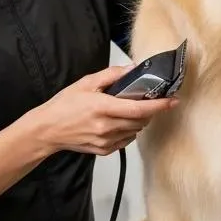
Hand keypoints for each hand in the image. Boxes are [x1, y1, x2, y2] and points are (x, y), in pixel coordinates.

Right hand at [29, 65, 178, 156]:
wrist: (47, 130)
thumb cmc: (63, 106)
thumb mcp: (85, 83)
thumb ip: (111, 75)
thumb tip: (131, 69)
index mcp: (103, 107)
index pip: (139, 109)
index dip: (159, 106)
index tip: (173, 101)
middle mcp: (106, 127)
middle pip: (141, 121)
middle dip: (148, 112)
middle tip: (144, 102)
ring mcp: (106, 141)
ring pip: (135, 132)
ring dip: (137, 122)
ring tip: (126, 112)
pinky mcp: (104, 151)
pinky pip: (125, 141)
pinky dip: (127, 131)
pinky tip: (116, 123)